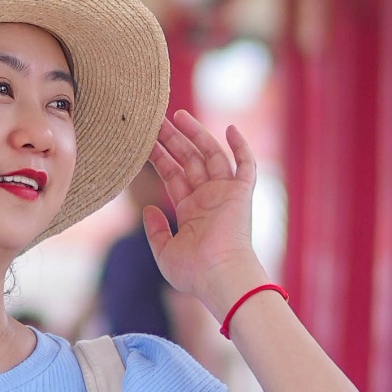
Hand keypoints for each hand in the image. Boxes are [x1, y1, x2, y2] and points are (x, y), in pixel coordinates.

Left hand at [142, 112, 264, 312]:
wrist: (219, 276)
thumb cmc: (193, 272)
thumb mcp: (164, 251)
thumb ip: (156, 230)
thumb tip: (148, 209)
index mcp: (191, 211)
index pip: (173, 176)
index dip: (159, 157)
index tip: (145, 140)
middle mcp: (209, 199)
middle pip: (188, 160)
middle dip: (172, 140)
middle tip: (155, 120)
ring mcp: (225, 194)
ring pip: (211, 155)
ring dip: (196, 134)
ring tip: (177, 114)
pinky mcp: (241, 193)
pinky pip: (246, 165)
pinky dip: (241, 146)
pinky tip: (230, 128)